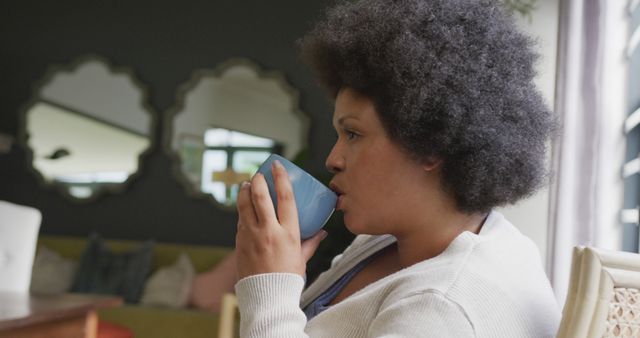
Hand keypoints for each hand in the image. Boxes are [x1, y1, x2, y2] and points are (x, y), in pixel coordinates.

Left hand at [235, 160, 326, 279]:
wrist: (267, 298)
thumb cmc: (287, 279)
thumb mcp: (302, 259)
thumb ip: (311, 243)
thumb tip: (322, 232)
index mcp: (288, 233)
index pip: (285, 198)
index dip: (281, 179)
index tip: (277, 166)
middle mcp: (269, 232)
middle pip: (261, 197)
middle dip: (259, 181)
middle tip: (258, 174)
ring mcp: (251, 237)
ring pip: (244, 206)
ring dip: (245, 192)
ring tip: (247, 184)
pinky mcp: (240, 243)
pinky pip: (240, 221)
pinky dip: (241, 211)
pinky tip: (244, 207)